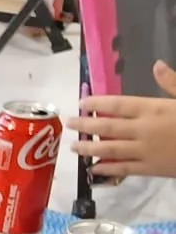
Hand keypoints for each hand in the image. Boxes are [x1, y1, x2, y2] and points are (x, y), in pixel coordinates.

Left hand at [69, 61, 175, 177]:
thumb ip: (171, 82)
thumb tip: (157, 65)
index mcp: (153, 108)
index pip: (118, 104)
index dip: (97, 103)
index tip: (82, 103)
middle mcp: (144, 129)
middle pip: (107, 127)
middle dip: (86, 126)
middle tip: (68, 124)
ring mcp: (145, 151)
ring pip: (111, 149)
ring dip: (90, 148)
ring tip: (74, 147)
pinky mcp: (151, 169)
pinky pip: (124, 169)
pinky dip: (107, 169)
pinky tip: (93, 168)